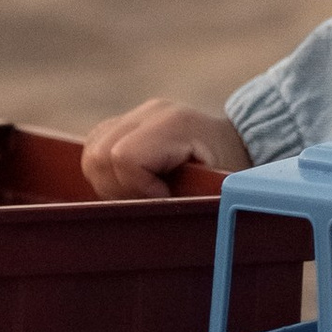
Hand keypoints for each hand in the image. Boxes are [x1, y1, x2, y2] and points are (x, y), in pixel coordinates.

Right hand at [79, 99, 250, 199]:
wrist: (240, 146)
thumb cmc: (231, 172)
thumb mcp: (215, 188)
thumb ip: (183, 202)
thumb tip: (153, 220)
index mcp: (175, 124)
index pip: (123, 157)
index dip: (136, 189)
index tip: (163, 199)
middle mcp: (152, 112)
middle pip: (99, 154)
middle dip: (117, 189)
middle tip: (148, 201)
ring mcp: (137, 114)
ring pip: (91, 151)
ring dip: (108, 182)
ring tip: (140, 193)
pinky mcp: (127, 122)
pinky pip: (95, 146)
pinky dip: (105, 171)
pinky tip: (132, 183)